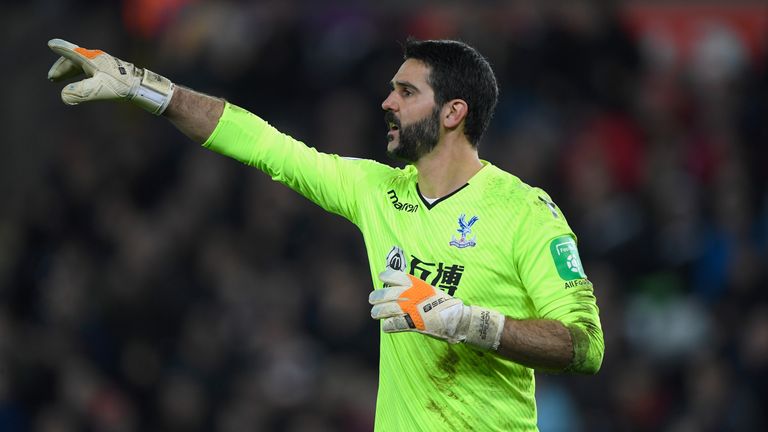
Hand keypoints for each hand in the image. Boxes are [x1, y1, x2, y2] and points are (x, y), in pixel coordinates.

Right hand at [47, 38, 173, 114]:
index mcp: (90, 59)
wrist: (140, 86)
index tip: (51, 44)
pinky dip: (80, 74)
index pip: (71, 52)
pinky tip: (81, 82)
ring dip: (69, 71)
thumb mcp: (99, 89)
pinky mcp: (109, 71)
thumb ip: (81, 91)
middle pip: (73, 59)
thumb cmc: (120, 85)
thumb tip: (64, 96)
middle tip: (52, 78)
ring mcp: (102, 64)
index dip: (61, 48)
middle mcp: (95, 59)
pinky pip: (89, 70)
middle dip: (61, 68)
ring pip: (80, 65)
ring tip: (59, 80)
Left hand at [369, 269, 504, 349]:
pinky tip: (386, 327)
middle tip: (372, 299)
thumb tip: (405, 288)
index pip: (395, 276)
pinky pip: (394, 324)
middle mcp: (411, 294)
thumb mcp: (431, 290)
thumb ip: (417, 288)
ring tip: (375, 314)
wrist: (457, 318)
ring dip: (379, 312)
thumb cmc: (445, 304)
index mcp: (416, 284)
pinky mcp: (412, 323)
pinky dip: (388, 326)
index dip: (386, 275)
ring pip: (386, 309)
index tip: (381, 276)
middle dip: (377, 297)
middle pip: (386, 294)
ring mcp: (410, 309)